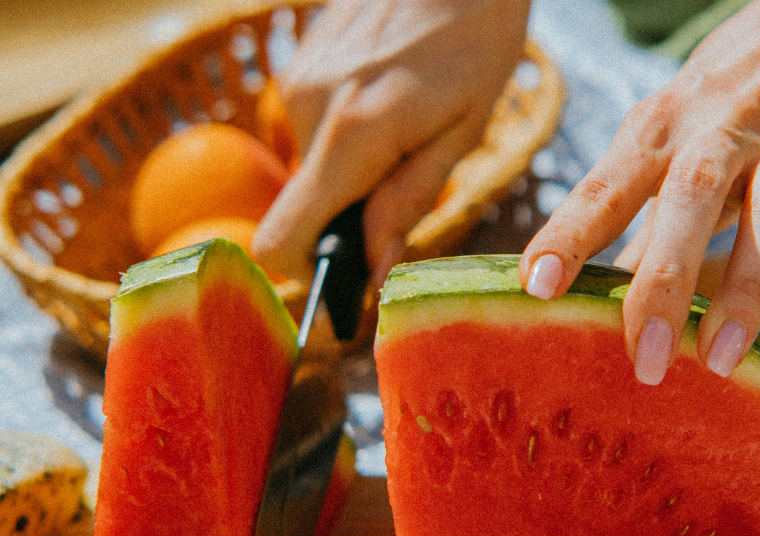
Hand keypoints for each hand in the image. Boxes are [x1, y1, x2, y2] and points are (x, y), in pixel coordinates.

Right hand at [252, 0, 529, 285]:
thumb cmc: (477, 38)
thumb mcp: (463, 132)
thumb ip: (409, 203)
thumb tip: (374, 268)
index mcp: (351, 136)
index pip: (281, 241)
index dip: (312, 271)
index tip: (353, 271)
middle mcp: (306, 108)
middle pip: (304, 208)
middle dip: (350, 215)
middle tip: (406, 179)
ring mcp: (296, 81)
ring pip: (311, 168)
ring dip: (353, 172)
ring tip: (405, 130)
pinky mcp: (298, 64)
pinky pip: (313, 130)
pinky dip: (346, 137)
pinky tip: (387, 103)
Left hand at [519, 0, 759, 434]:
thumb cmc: (719, 95)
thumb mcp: (662, 134)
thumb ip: (628, 210)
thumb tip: (583, 290)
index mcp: (661, 129)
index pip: (606, 183)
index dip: (569, 233)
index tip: (533, 287)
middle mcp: (719, 138)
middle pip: (691, 202)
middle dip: (666, 282)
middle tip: (643, 362)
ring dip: (748, 299)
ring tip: (724, 366)